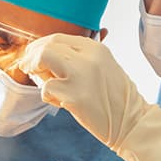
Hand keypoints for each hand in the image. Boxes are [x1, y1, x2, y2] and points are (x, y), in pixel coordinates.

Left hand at [19, 34, 160, 160]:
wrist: (133, 122)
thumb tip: (44, 57)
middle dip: (31, 56)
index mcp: (96, 48)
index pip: (58, 37)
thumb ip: (79, 59)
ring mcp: (82, 75)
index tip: (32, 55)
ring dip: (36, 71)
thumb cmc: (115, 99)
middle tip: (27, 67)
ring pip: (43, 59)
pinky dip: (48, 96)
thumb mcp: (102, 67)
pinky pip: (47, 89)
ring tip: (45, 84)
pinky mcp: (75, 96)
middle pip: (47, 45)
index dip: (40, 45)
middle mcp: (89, 57)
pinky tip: (61, 103)